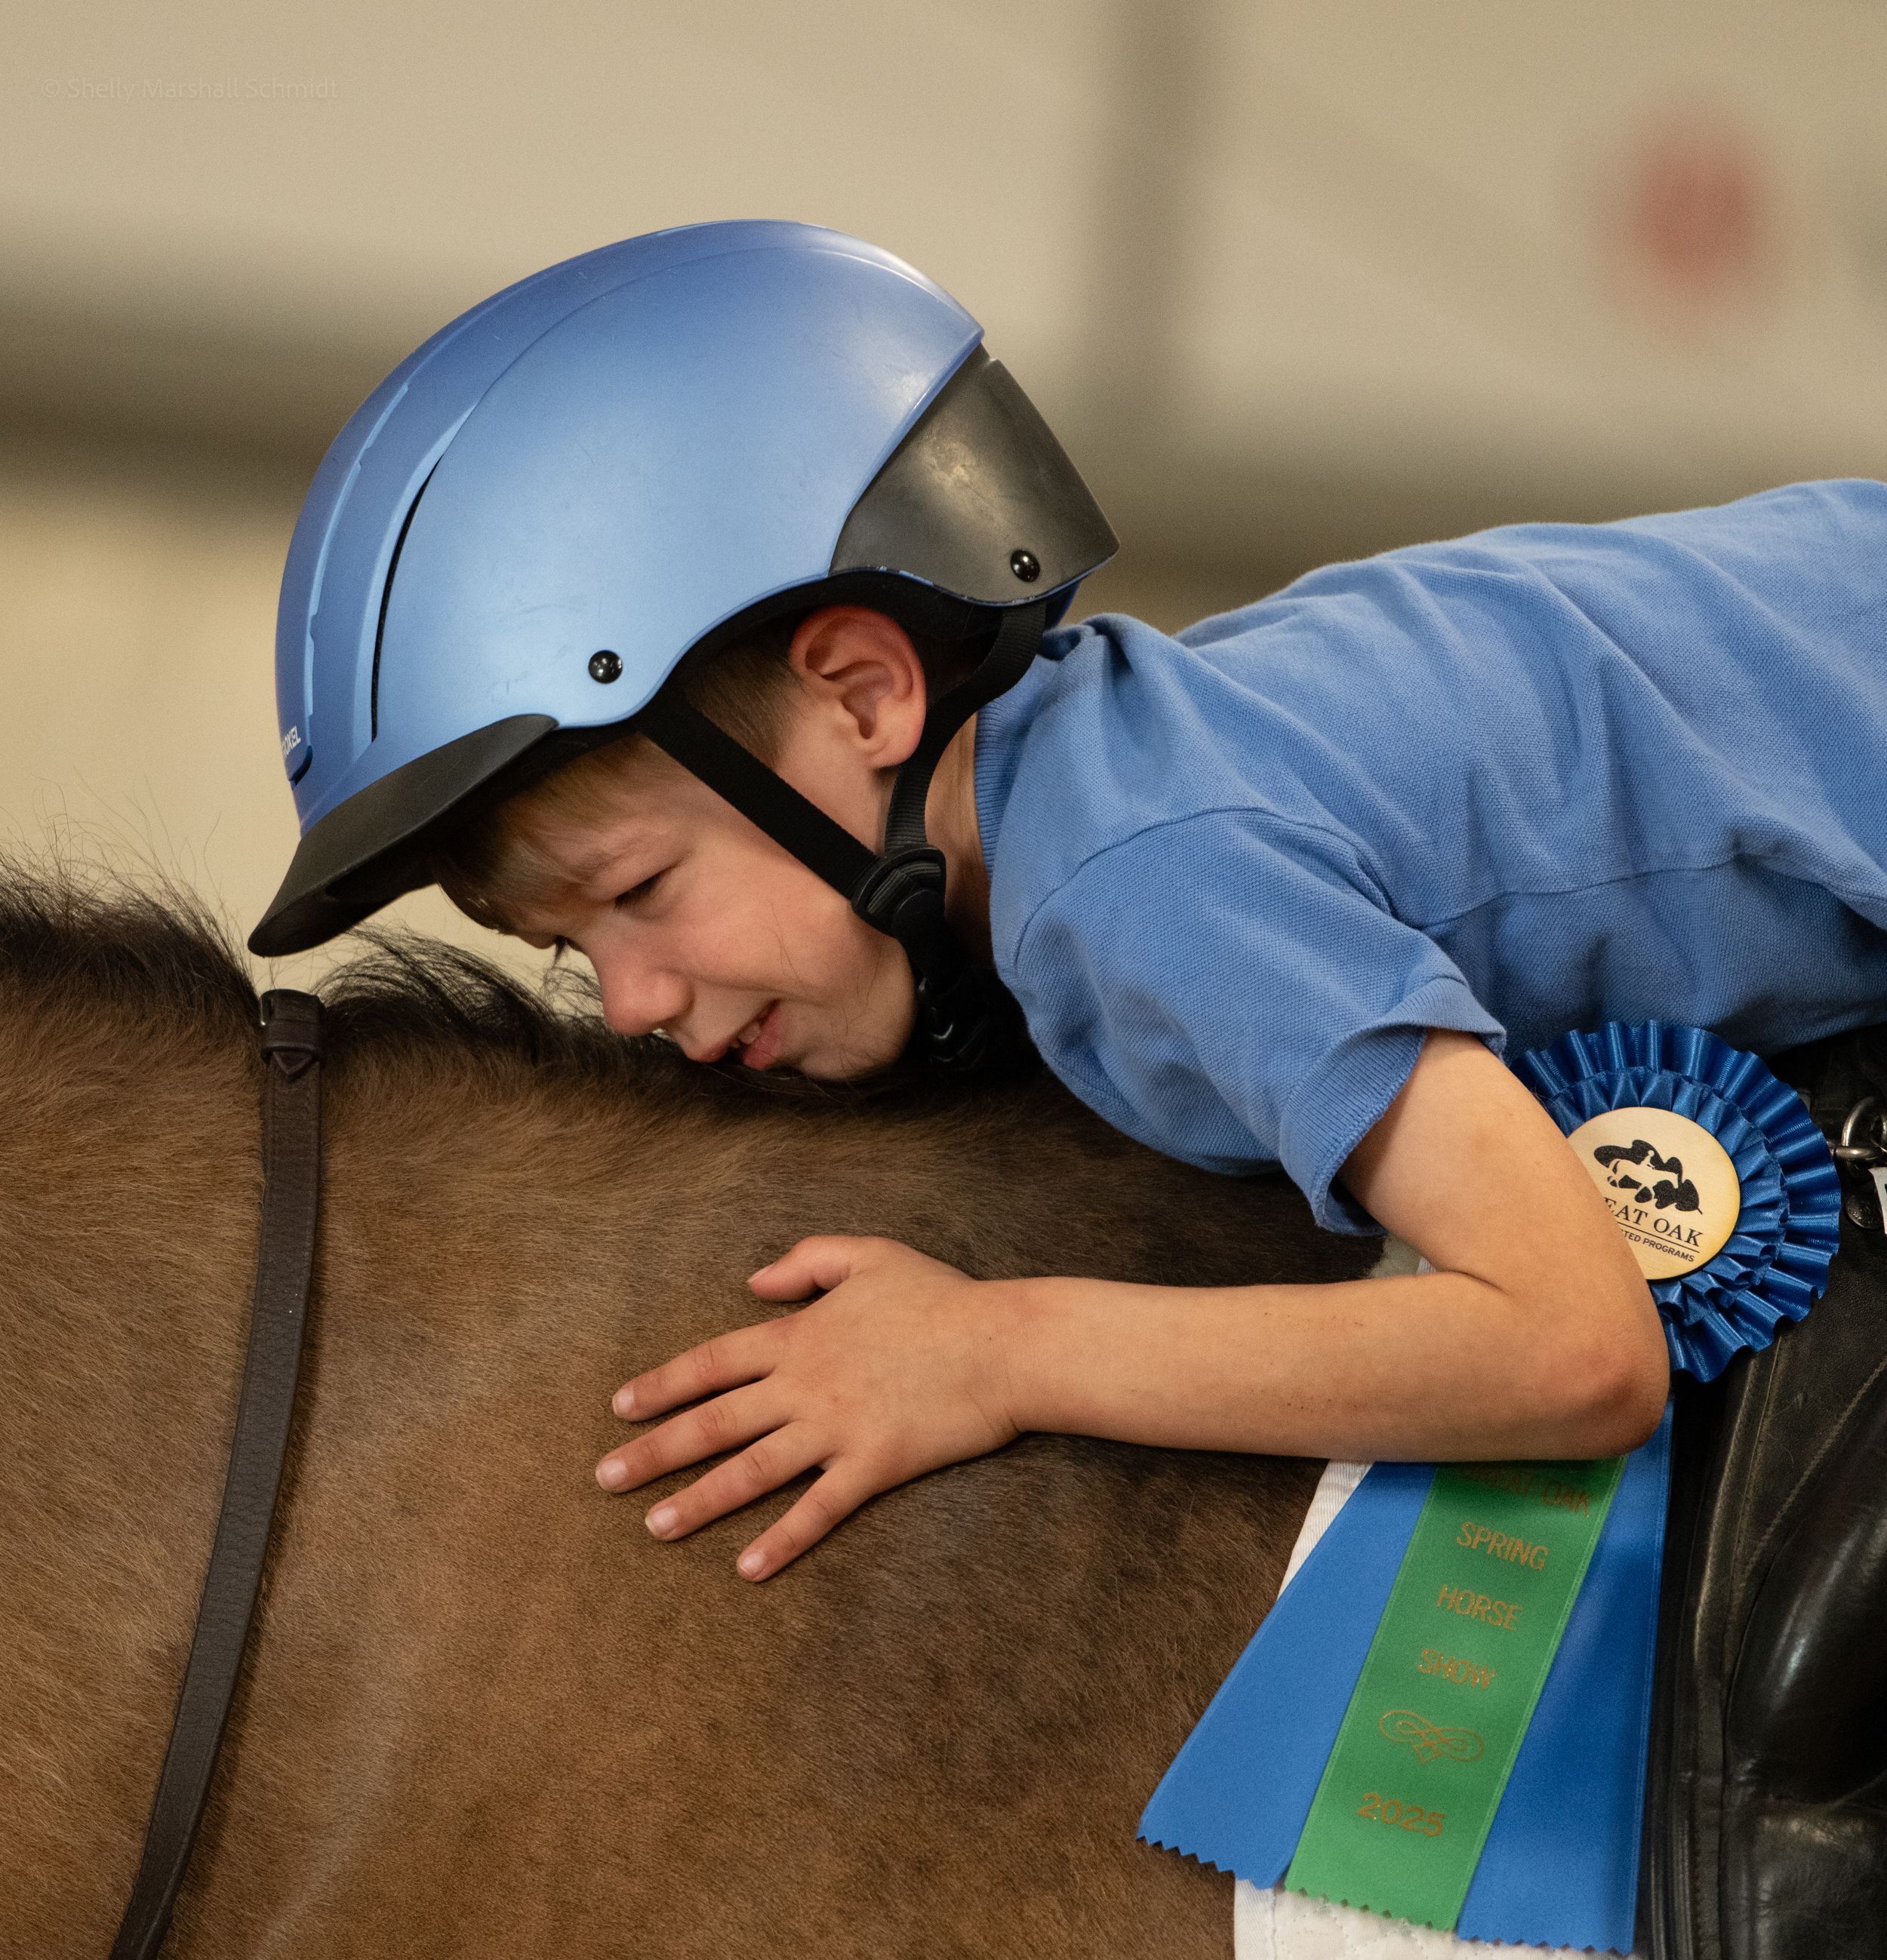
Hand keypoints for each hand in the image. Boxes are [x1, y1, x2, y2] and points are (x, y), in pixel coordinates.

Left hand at [594, 1236, 1022, 1581]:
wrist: (1003, 1342)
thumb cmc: (941, 1296)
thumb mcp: (870, 1254)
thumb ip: (807, 1260)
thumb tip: (752, 1282)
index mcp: (800, 1335)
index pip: (713, 1362)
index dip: (663, 1384)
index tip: (619, 1407)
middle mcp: (805, 1385)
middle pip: (715, 1421)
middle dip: (655, 1451)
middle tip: (605, 1478)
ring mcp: (837, 1429)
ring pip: (751, 1470)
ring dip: (699, 1500)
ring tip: (654, 1527)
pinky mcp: (874, 1465)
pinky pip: (818, 1510)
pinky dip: (781, 1541)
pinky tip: (747, 1568)